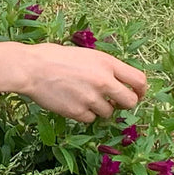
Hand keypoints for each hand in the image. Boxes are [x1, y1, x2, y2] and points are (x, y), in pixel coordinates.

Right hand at [15, 43, 148, 122]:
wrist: (32, 69)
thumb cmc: (55, 58)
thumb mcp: (87, 55)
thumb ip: (105, 68)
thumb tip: (118, 82)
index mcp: (107, 63)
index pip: (138, 80)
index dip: (142, 90)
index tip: (138, 94)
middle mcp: (103, 81)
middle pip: (130, 101)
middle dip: (125, 105)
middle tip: (116, 104)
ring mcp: (91, 98)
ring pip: (108, 113)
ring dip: (100, 109)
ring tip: (84, 98)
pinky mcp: (78, 112)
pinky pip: (90, 119)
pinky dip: (85, 114)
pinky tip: (73, 103)